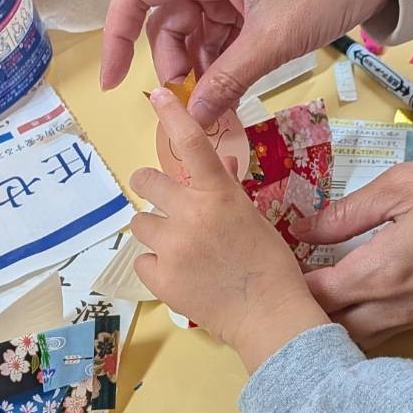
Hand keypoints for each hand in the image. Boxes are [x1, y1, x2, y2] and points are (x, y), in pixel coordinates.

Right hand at [100, 0, 394, 124]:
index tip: (116, 83)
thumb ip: (228, 79)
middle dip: (173, 65)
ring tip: (218, 104)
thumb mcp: (273, 39)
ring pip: (193, 33)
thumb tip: (192, 119)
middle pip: (164, 21)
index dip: (117, 39)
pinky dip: (221, 63)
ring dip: (200, 69)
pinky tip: (232, 90)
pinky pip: (219, 34)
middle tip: (195, 105)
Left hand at [129, 88, 328, 371]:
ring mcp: (171, 248)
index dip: (173, 115)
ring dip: (156, 231)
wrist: (269, 316)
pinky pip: (143, 260)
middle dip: (152, 188)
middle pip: (145, 182)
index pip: (191, 145)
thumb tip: (216, 164)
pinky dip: (158, 265)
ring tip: (181, 249)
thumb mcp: (252, 218)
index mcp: (218, 196)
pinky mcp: (159, 278)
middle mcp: (189, 215)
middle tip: (166, 202)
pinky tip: (181, 274)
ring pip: (141, 223)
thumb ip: (227, 191)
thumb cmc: (271, 266)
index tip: (159, 95)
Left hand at [296, 160, 412, 346]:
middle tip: (278, 279)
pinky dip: (352, 320)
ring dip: (325, 319)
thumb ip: (347, 212)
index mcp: (382, 272)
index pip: (314, 294)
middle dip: (298, 308)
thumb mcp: (403, 185)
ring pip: (351, 335)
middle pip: (327, 326)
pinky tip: (344, 292)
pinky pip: (377, 330)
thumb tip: (303, 228)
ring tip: (305, 288)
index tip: (267, 259)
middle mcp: (393, 306)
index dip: (284, 281)